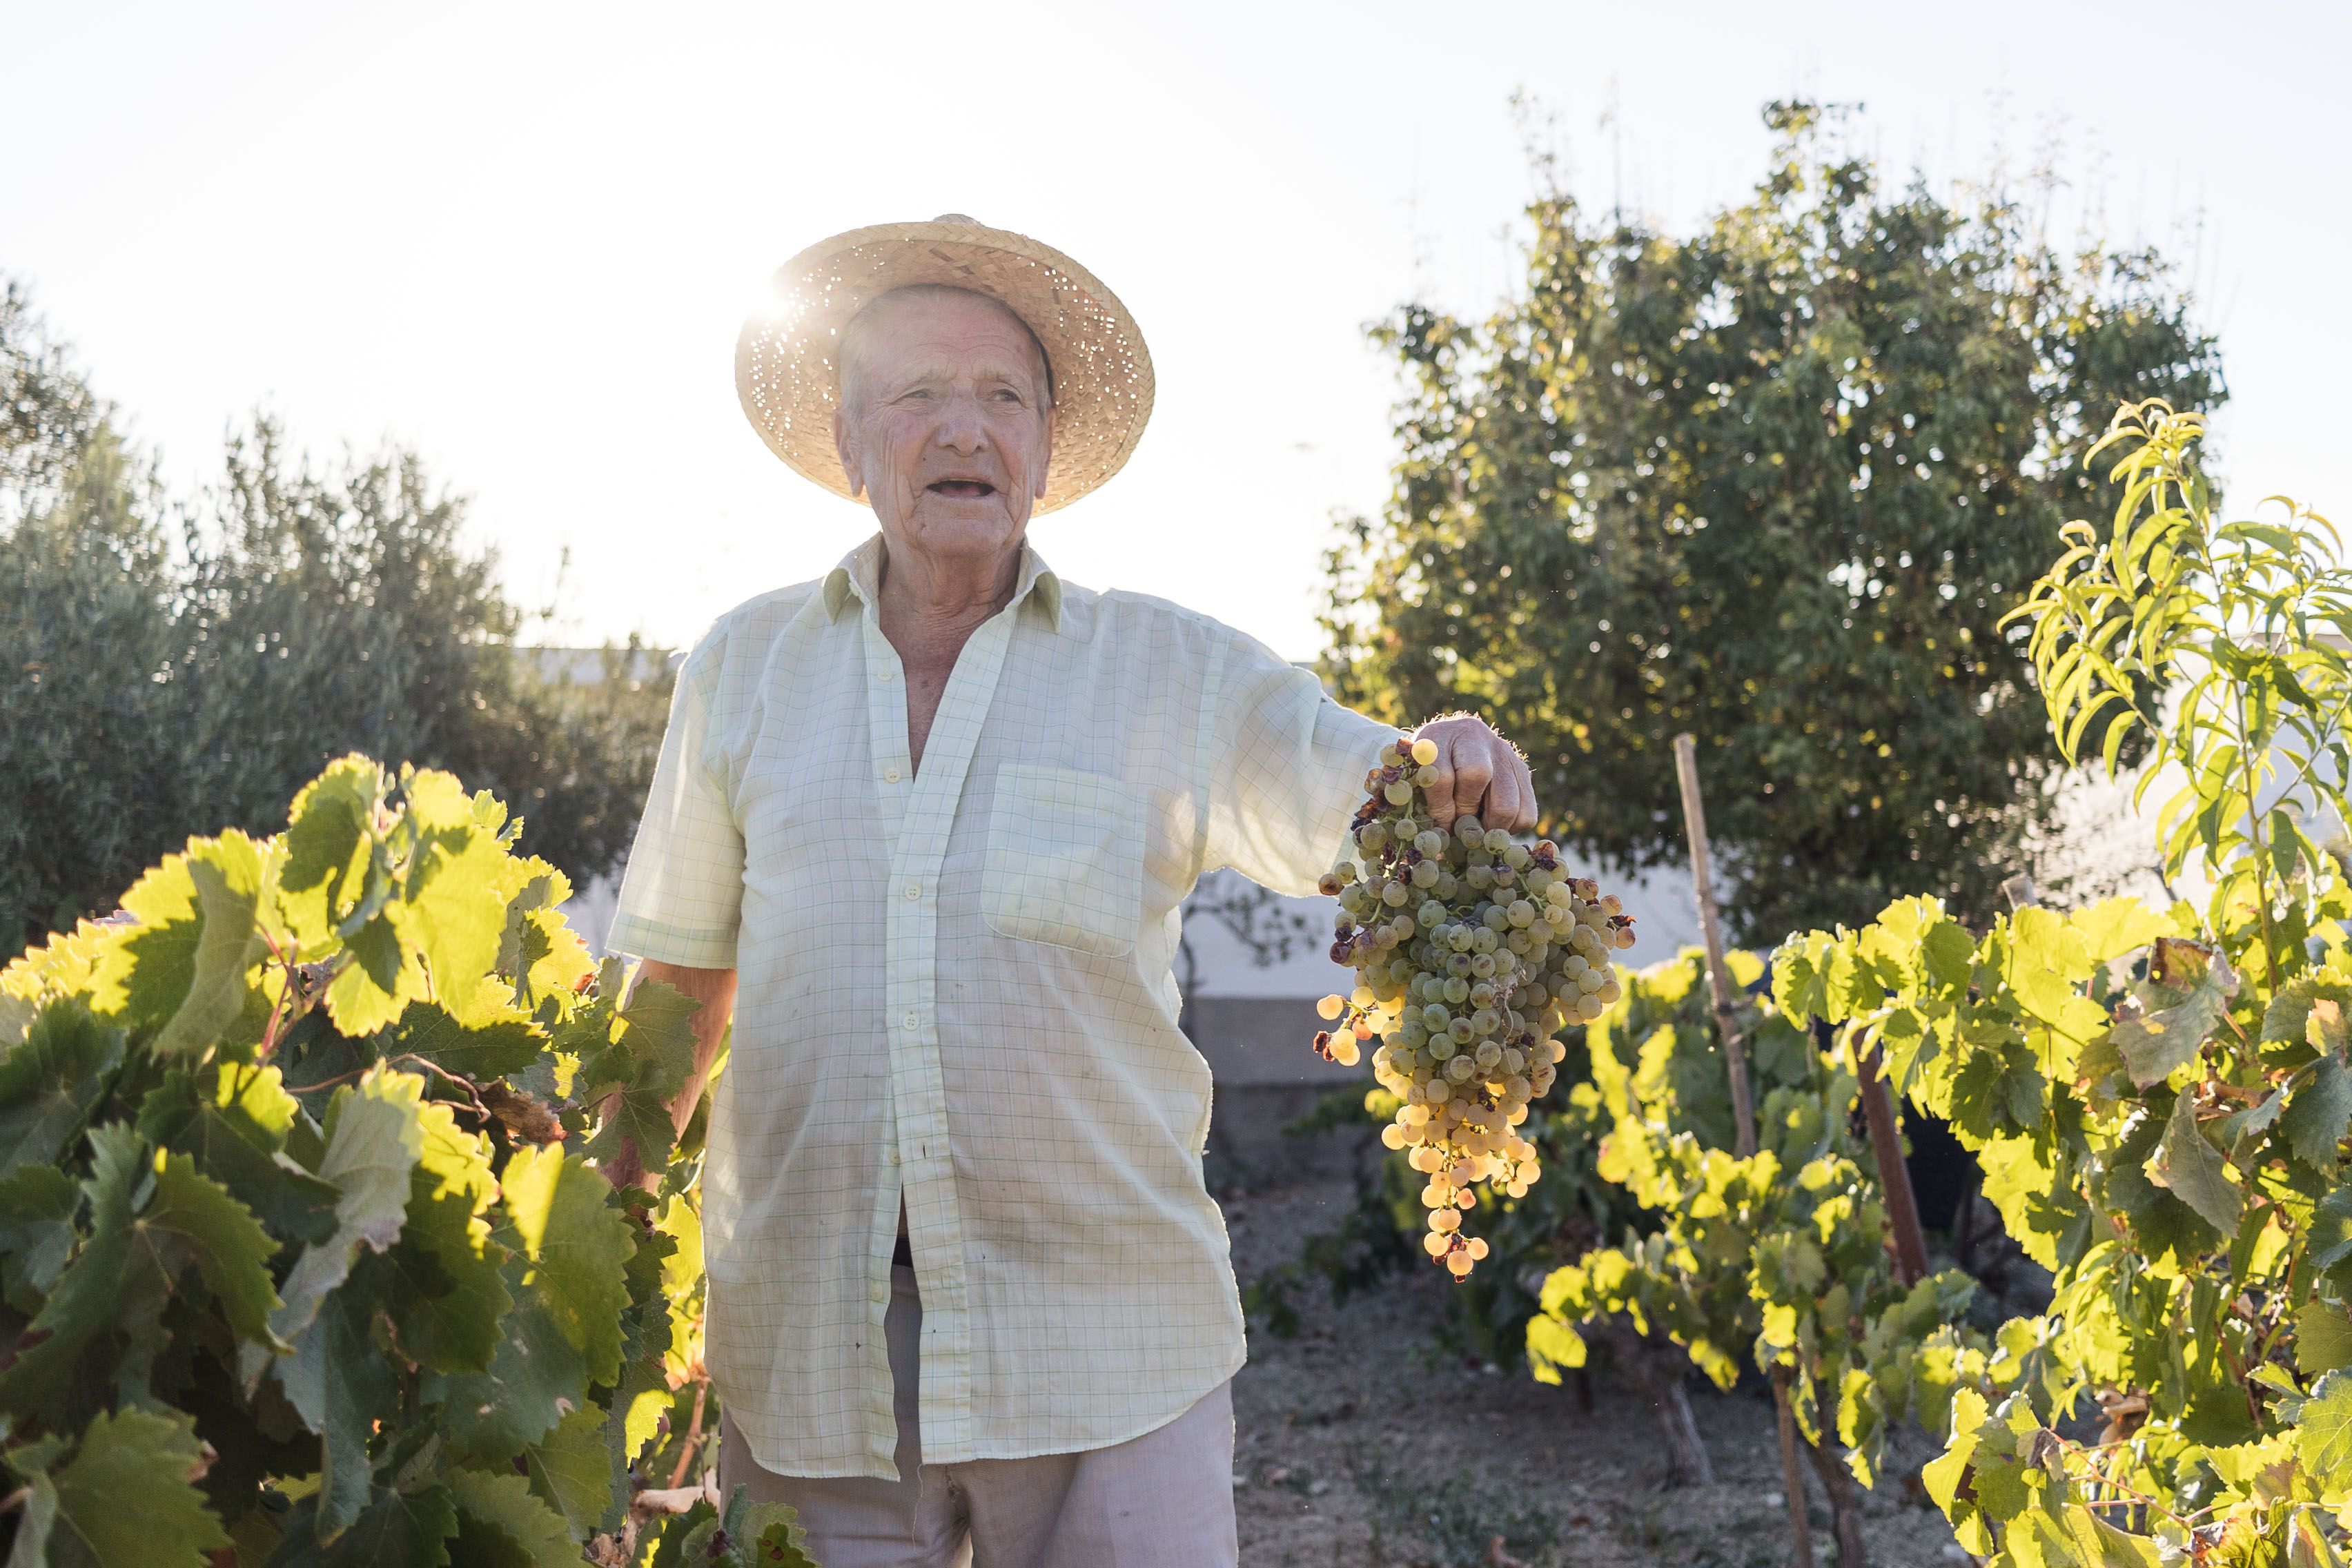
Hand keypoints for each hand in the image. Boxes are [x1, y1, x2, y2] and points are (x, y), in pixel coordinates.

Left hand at [1410, 714, 1536, 832]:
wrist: (1450, 744)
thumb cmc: (1424, 772)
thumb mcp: (1412, 779)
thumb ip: (1417, 801)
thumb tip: (1437, 841)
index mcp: (1437, 736)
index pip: (1442, 776)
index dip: (1440, 810)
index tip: (1438, 827)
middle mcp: (1473, 736)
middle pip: (1478, 778)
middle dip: (1466, 816)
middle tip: (1458, 831)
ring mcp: (1503, 751)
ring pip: (1508, 802)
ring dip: (1490, 827)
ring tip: (1476, 833)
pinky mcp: (1522, 769)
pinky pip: (1527, 813)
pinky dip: (1511, 829)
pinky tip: (1492, 824)